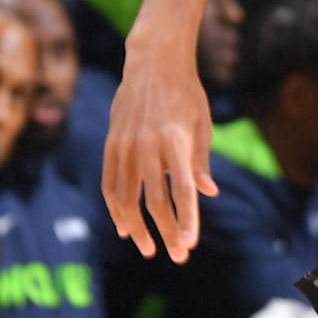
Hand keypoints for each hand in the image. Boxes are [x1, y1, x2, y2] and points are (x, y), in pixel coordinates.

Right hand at [104, 49, 218, 259]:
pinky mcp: (111, 143)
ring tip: (150, 249)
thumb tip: (208, 194)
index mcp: (175, 140)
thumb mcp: (202, 123)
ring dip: (138, 228)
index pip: (181, 189)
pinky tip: (124, 228)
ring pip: (126, 198)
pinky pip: (110, 183)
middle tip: (178, 256)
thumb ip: (201, 161)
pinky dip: (115, 208)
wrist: (153, 62)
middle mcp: (147, 145)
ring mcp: (125, 144)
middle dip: (167, 231)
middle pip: (154, 200)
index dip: (186, 218)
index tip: (190, 243)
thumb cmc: (186, 94)